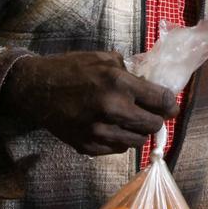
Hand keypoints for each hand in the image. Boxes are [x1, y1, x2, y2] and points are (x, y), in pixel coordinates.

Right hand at [0, 51, 179, 155]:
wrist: (36, 90)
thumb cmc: (71, 69)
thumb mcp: (104, 58)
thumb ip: (131, 72)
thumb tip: (152, 84)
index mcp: (119, 84)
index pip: (161, 101)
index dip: (170, 104)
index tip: (170, 106)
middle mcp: (112, 109)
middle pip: (153, 125)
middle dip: (156, 119)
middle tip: (152, 114)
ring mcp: (100, 132)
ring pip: (138, 142)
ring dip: (138, 132)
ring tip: (130, 121)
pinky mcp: (88, 147)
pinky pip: (118, 150)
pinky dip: (120, 140)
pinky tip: (113, 128)